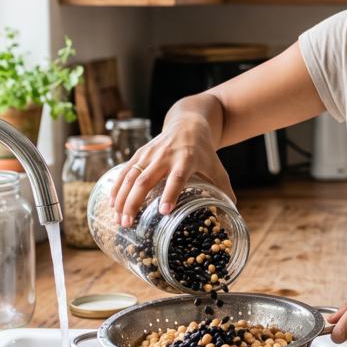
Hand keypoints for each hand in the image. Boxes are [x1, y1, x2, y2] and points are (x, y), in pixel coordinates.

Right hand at [109, 115, 233, 226]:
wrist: (187, 123)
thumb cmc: (203, 149)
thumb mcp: (216, 166)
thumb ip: (224, 187)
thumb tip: (234, 209)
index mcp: (186, 159)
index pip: (177, 177)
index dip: (170, 193)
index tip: (164, 211)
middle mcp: (165, 156)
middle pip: (147, 180)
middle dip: (135, 202)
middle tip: (129, 223)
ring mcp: (150, 154)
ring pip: (131, 177)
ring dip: (122, 198)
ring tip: (118, 219)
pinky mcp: (139, 153)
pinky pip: (125, 171)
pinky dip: (117, 187)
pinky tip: (112, 203)